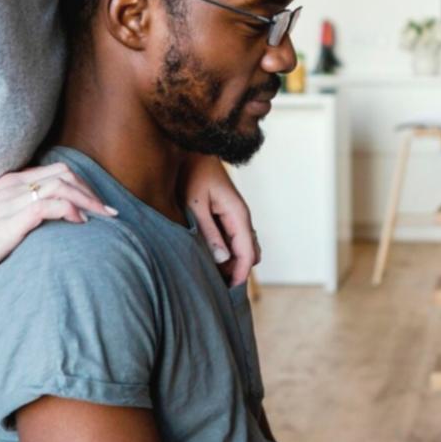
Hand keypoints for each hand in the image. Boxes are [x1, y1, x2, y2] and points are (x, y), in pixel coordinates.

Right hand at [0, 162, 115, 286]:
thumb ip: (18, 215)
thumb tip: (45, 225)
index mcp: (9, 183)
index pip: (54, 171)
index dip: (81, 185)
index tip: (96, 204)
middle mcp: (14, 185)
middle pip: (65, 172)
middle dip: (91, 190)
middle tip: (107, 212)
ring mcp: (13, 199)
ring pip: (64, 184)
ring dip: (89, 200)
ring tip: (102, 217)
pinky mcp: (14, 217)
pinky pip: (54, 204)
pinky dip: (73, 210)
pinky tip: (80, 224)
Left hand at [182, 154, 259, 286]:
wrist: (190, 150)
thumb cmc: (191, 173)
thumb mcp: (196, 204)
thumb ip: (208, 231)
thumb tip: (222, 259)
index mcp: (238, 214)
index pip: (247, 252)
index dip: (240, 274)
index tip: (228, 291)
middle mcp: (241, 217)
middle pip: (250, 253)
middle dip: (237, 271)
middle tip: (215, 285)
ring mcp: (235, 216)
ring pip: (242, 247)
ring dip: (231, 262)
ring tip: (209, 274)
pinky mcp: (226, 215)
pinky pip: (233, 239)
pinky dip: (226, 252)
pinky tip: (208, 257)